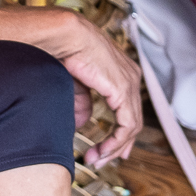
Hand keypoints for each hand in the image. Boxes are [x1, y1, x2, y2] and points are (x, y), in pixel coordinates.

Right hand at [37, 9, 142, 167]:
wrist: (62, 36)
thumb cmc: (63, 50)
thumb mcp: (73, 83)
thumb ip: (81, 102)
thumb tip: (83, 122)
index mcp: (121, 72)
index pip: (128, 109)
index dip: (120, 133)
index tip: (108, 149)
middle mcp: (130, 77)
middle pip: (132, 120)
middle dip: (118, 145)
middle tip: (103, 160)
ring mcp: (130, 83)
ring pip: (131, 126)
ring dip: (114, 147)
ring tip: (96, 160)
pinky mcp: (123, 90)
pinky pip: (126, 125)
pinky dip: (115, 141)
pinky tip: (102, 151)